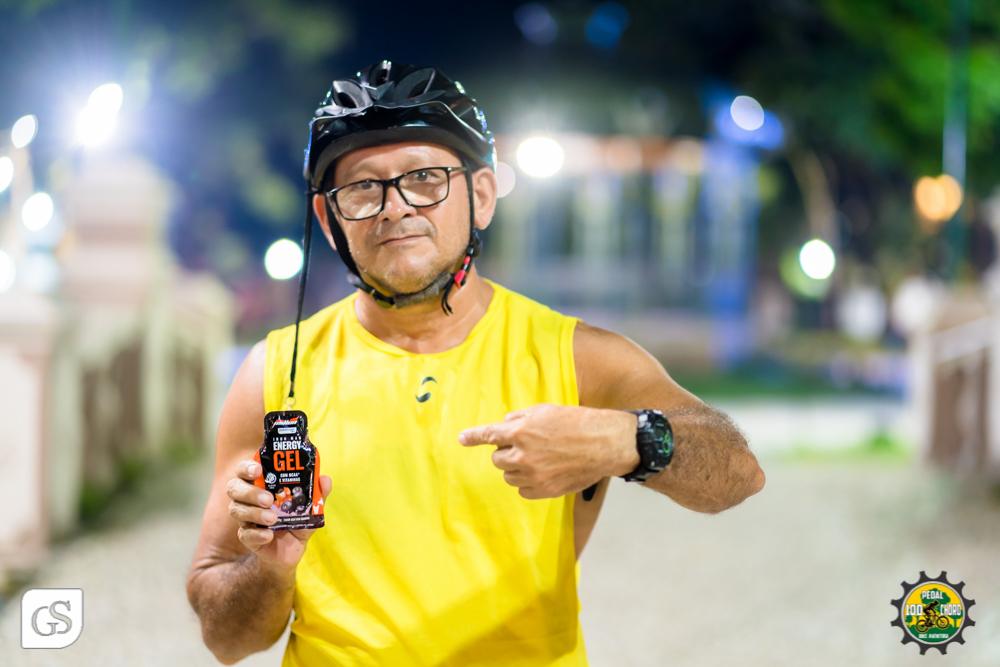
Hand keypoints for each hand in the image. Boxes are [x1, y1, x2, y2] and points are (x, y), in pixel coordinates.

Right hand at [226, 460, 331, 572]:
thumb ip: (318, 493)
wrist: (293, 549)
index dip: (247, 467)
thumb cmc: (298, 520)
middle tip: (268, 498)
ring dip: (254, 512)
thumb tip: (324, 479)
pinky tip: (268, 535)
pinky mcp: (247, 537)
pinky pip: (245, 534)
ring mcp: (245, 518)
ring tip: (272, 518)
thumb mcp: (311, 507)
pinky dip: (256, 535)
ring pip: (236, 509)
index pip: (245, 470)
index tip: (259, 469)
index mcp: (261, 485)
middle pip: (234, 488)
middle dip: (250, 491)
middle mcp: (248, 499)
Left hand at [458, 403, 639, 498]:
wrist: (605, 444)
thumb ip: (520, 418)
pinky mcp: (544, 491)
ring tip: (539, 458)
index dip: (472, 437)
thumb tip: (505, 426)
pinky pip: (523, 490)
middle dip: (506, 451)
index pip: (488, 435)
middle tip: (526, 444)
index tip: (462, 439)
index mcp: (521, 432)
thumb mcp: (545, 411)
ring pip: (509, 475)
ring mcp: (533, 476)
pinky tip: (544, 472)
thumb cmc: (577, 423)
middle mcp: (523, 456)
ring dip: (516, 467)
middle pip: (497, 459)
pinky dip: (528, 482)